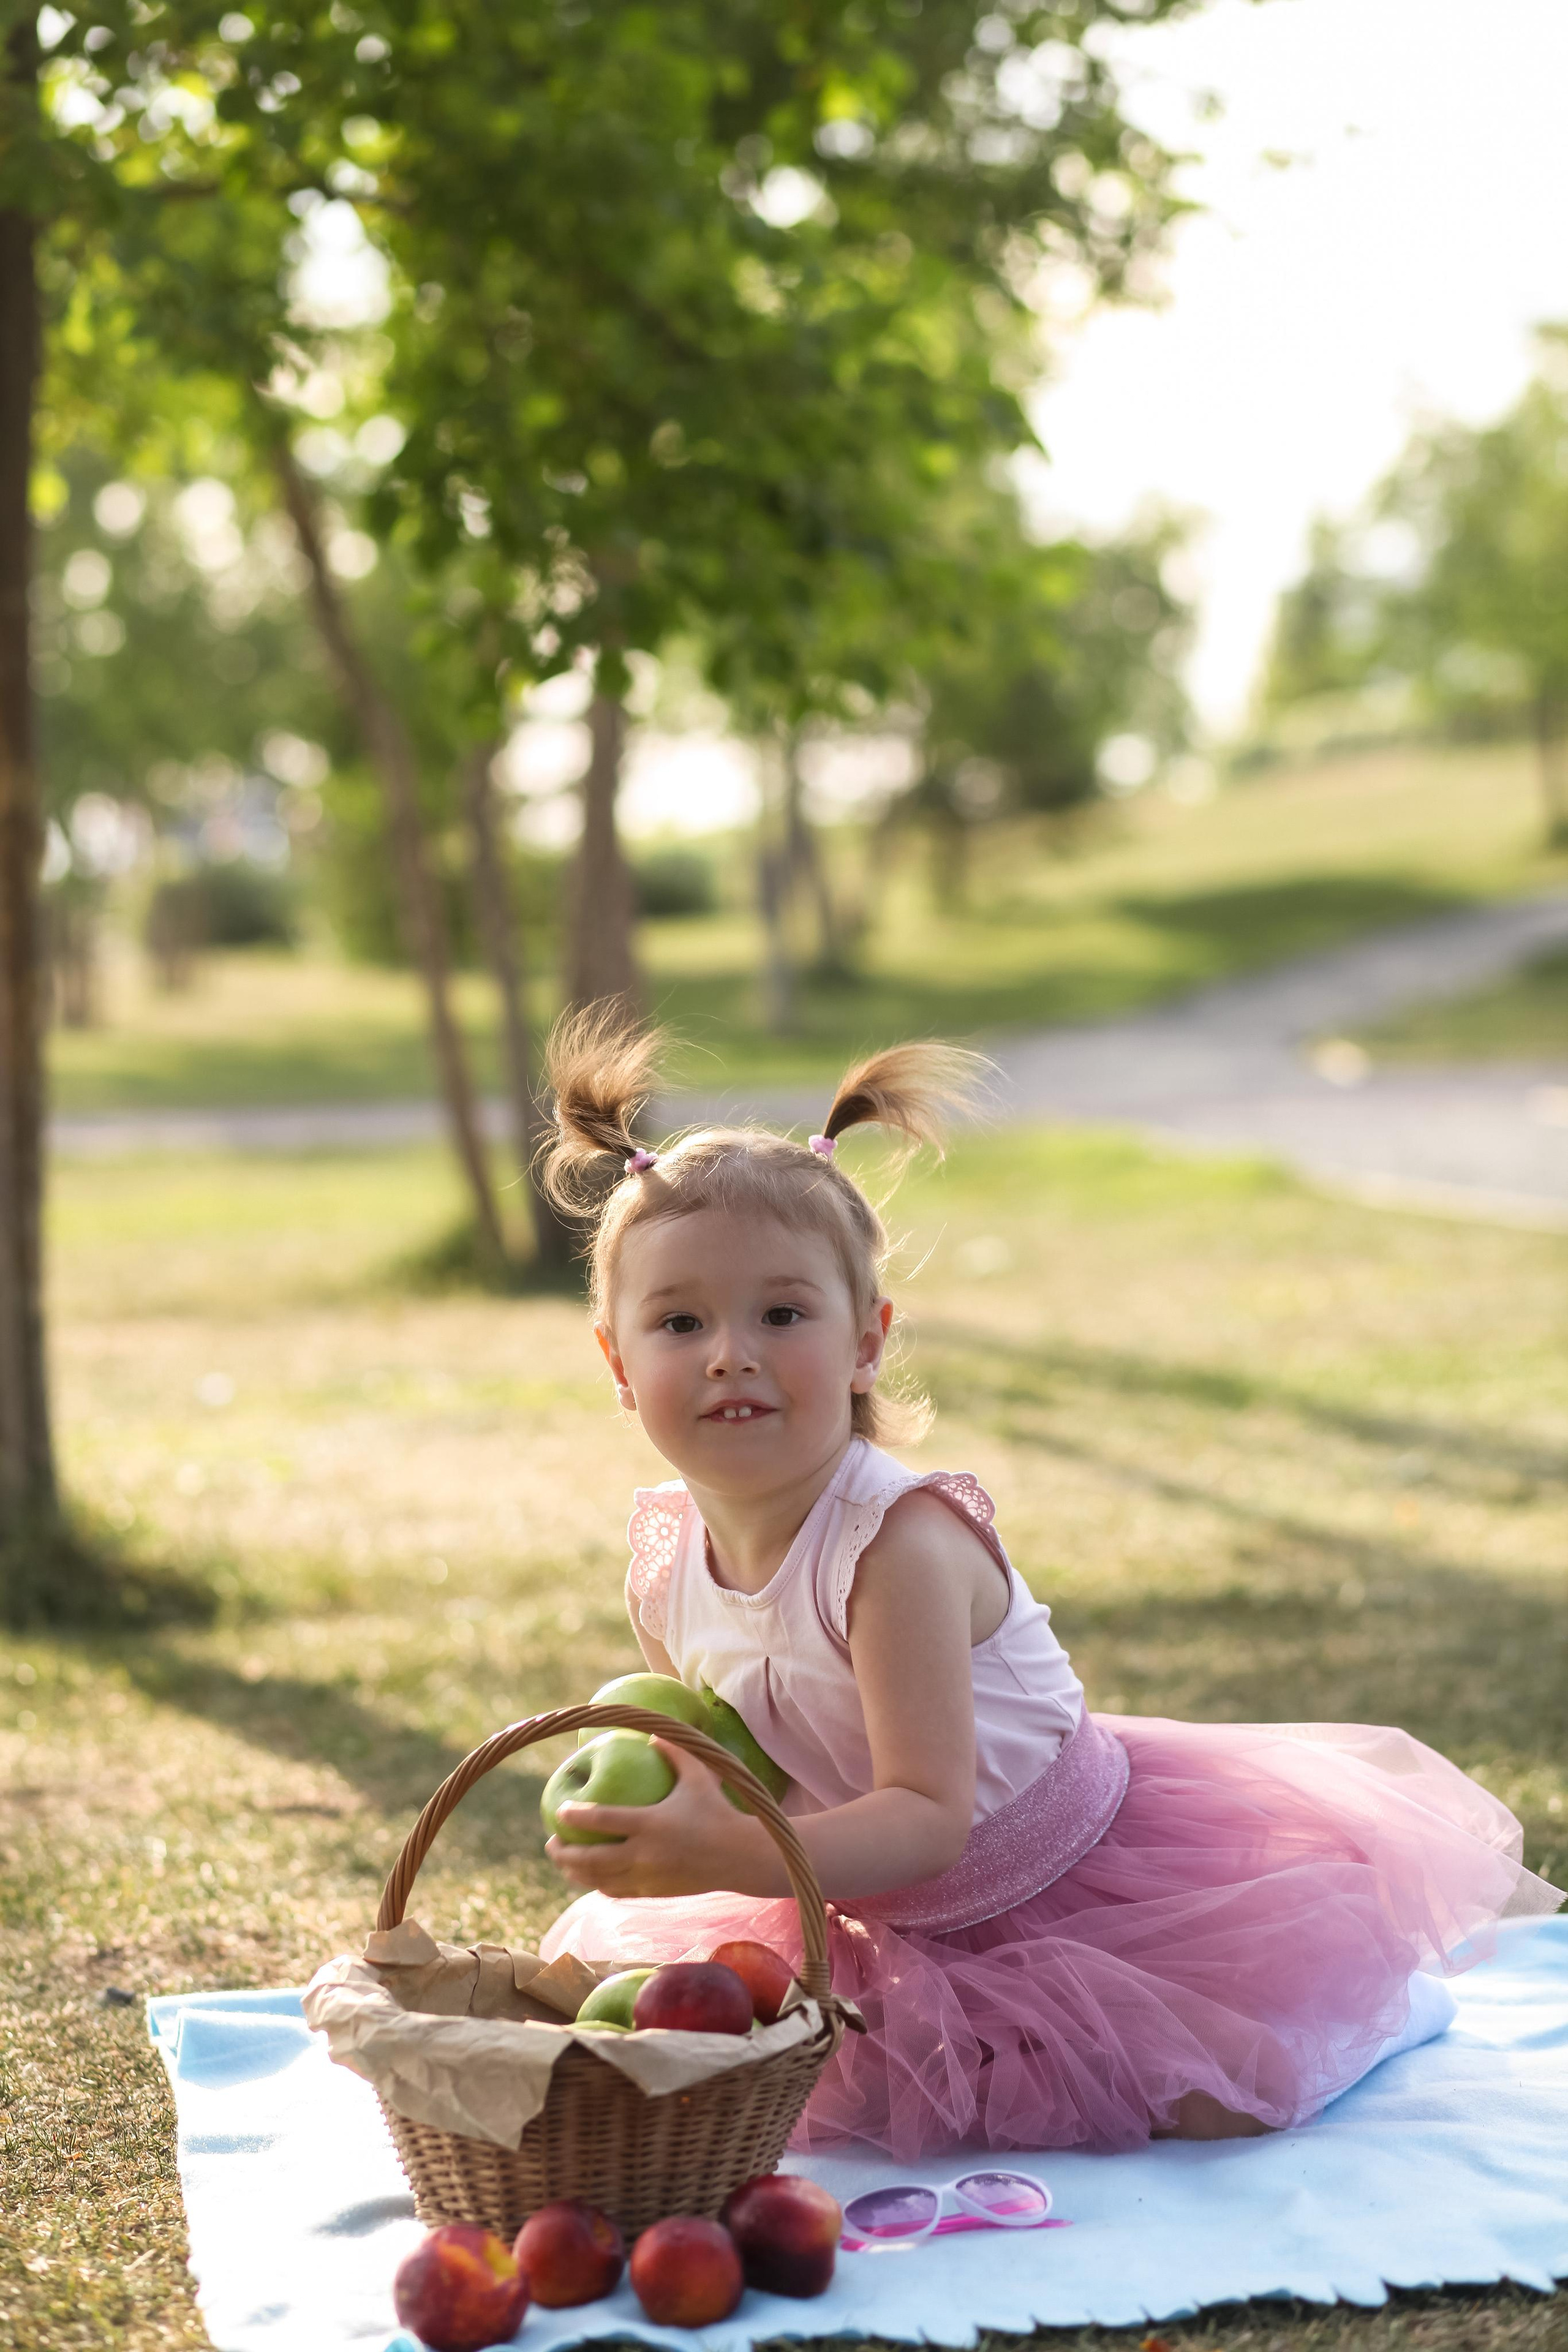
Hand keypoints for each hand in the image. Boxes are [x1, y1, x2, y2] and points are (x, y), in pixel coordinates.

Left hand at [545, 1738, 775, 1897]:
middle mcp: (644, 1853)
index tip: (558, 1811)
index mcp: (651, 1823)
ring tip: (562, 1862)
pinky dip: (598, 1885)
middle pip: (592, 1859)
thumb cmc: (718, 1811)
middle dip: (564, 1853)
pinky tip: (589, 1878)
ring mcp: (647, 1876)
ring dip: (575, 1872)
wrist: (739, 1857)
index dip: (576, 1817)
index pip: (603, 1820)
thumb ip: (675, 1752)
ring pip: (600, 1880)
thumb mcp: (699, 1776)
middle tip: (550, 1842)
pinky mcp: (653, 1892)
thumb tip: (651, 1732)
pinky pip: (617, 1891)